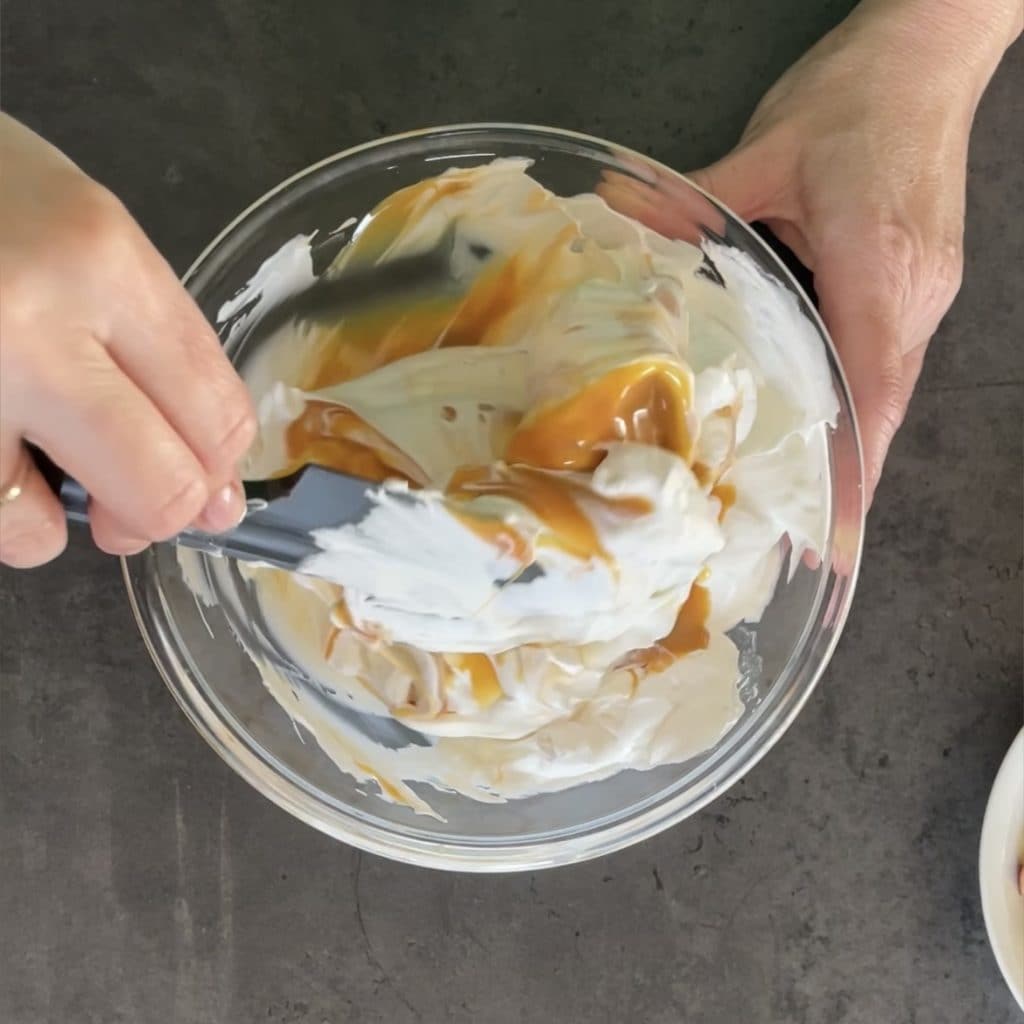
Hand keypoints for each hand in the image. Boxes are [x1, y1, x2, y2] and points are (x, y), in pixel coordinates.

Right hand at [0, 115, 255, 566]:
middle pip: (160, 486)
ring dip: (63, 525)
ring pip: (48, 530)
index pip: (216, 410)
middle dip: (163, 512)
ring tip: (43, 475)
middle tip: (134, 500)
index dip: (222, 472)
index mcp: (102, 260)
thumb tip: (212, 478)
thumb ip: (154, 345)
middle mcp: (31, 320)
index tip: (210, 488)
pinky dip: (5, 518)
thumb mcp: (84, 232)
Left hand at [606, 0, 1019, 504]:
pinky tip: (821, 426)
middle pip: (884, 406)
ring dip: (855, 446)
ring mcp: (926, 291)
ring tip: (806, 501)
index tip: (830, 530)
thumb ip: (695, 200)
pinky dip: (859, 403)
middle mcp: (913, 294)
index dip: (851, 465)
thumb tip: (615, 219)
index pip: (868, 390)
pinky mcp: (921, 281)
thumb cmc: (857, 95)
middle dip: (848, 475)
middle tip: (802, 538)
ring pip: (889, 389)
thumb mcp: (767, 149)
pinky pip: (889, 360)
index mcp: (877, 267)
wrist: (932, 49)